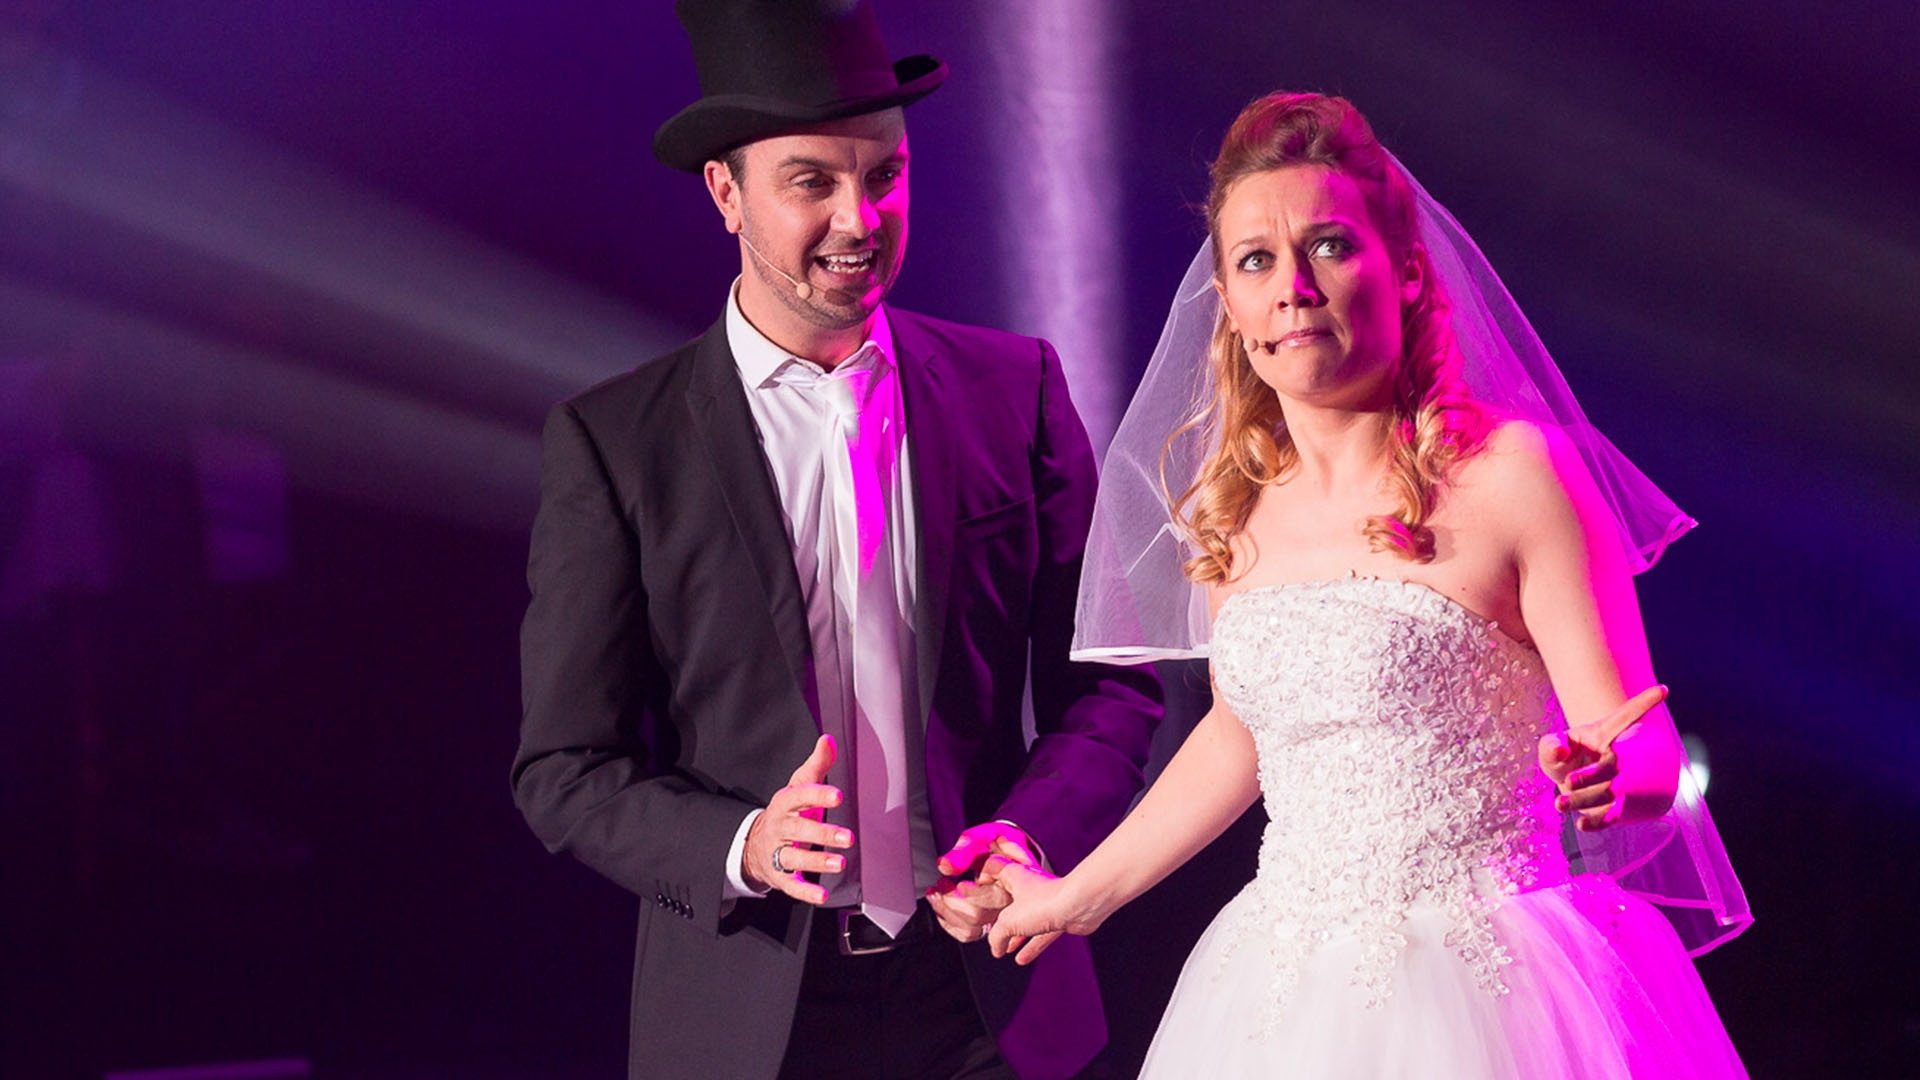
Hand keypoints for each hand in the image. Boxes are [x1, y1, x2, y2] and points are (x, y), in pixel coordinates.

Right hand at [742, 735, 852, 904]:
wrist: (753, 844)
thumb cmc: (787, 812)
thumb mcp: (799, 786)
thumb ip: (817, 765)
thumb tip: (828, 739)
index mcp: (785, 803)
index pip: (799, 796)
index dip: (817, 795)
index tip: (837, 795)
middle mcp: (779, 828)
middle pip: (798, 830)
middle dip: (822, 834)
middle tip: (847, 837)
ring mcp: (777, 853)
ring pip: (794, 858)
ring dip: (816, 861)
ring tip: (838, 862)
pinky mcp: (779, 876)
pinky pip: (791, 885)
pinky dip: (806, 892)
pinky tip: (822, 895)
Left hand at [925, 823, 1037, 942]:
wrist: (1004, 850)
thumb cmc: (996, 842)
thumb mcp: (983, 836)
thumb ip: (966, 849)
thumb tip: (945, 866)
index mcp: (1013, 881)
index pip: (995, 897)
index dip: (972, 893)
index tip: (958, 883)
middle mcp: (1008, 903)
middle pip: (979, 916)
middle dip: (950, 902)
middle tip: (940, 883)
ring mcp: (997, 916)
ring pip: (972, 930)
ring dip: (945, 914)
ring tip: (934, 893)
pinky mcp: (986, 922)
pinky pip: (967, 934)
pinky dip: (948, 924)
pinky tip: (940, 907)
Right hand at [983, 856, 1084, 965]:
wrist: (1079, 907)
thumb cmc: (1044, 903)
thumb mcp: (1008, 922)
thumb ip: (996, 936)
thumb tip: (995, 948)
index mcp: (1015, 876)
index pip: (995, 869)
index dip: (984, 878)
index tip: (977, 889)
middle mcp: (1030, 886)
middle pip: (1010, 897)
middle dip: (1000, 913)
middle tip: (989, 926)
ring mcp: (1045, 901)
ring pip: (1027, 918)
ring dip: (1016, 934)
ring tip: (1005, 948)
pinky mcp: (1059, 916)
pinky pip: (1042, 933)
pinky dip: (1032, 945)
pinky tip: (1022, 959)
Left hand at [1537, 684, 1666, 832]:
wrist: (1576, 785)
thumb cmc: (1566, 758)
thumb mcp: (1553, 746)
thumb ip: (1550, 745)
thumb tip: (1561, 749)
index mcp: (1606, 737)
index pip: (1625, 717)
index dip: (1643, 702)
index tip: (1663, 689)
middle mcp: (1616, 760)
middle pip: (1608, 767)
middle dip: (1590, 776)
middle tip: (1567, 782)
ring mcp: (1619, 784)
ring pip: (1608, 794)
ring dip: (1585, 800)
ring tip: (1560, 803)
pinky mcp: (1617, 807)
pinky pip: (1612, 816)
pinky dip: (1598, 822)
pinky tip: (1581, 824)